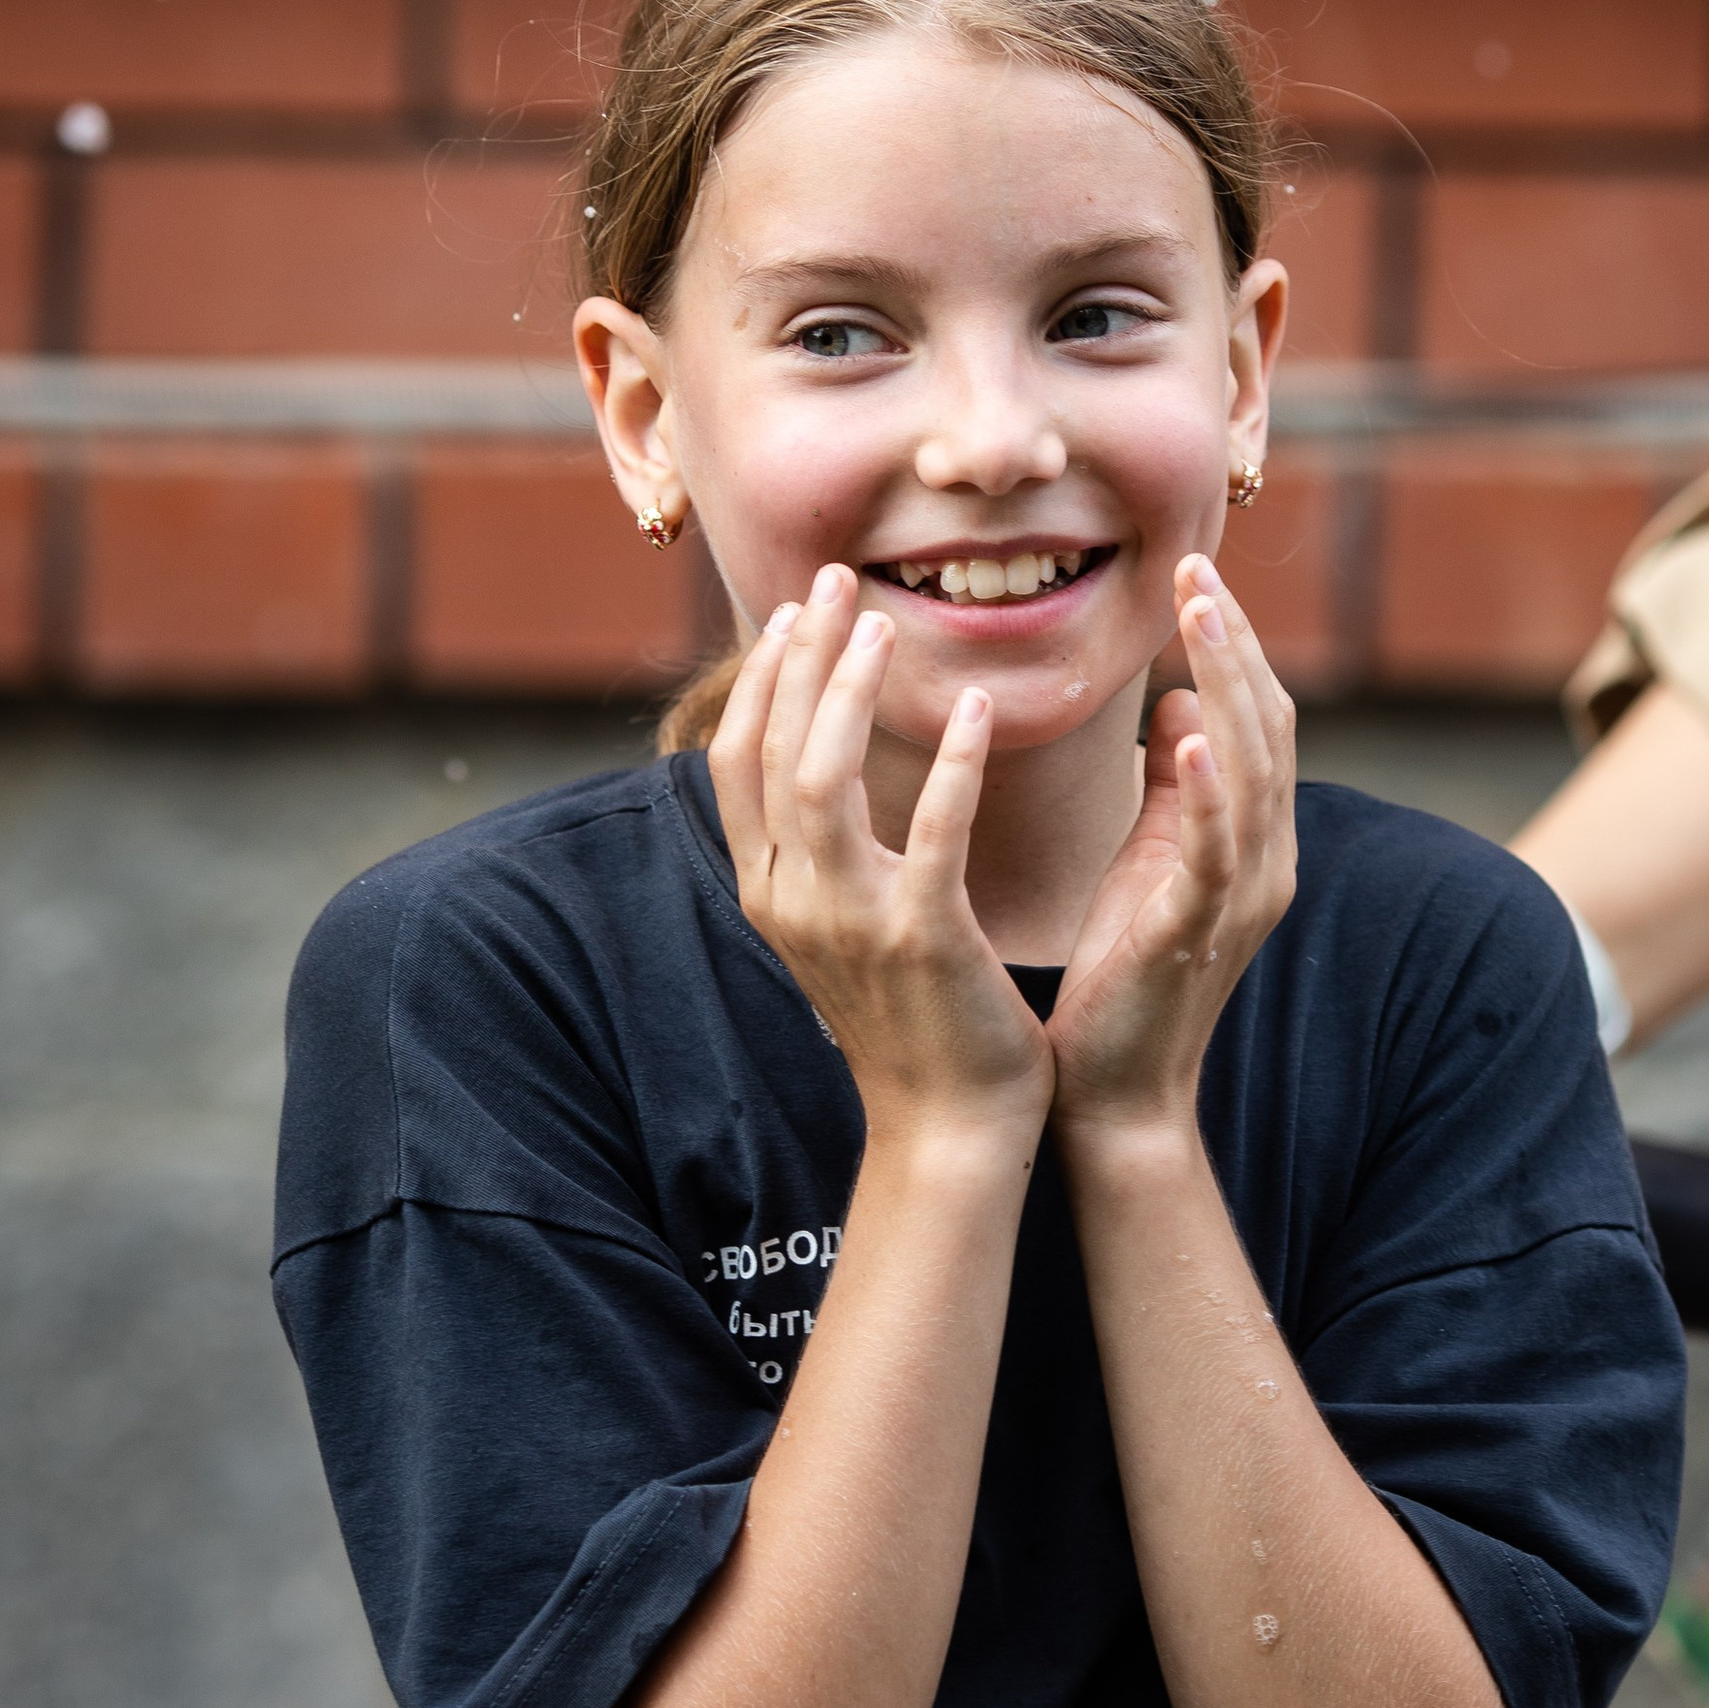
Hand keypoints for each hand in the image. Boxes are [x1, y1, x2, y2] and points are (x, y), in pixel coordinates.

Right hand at [709, 568, 1052, 1150]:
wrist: (949, 1126)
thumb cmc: (910, 1014)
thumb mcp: (839, 924)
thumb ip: (818, 848)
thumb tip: (815, 758)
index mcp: (766, 891)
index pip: (737, 759)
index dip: (760, 678)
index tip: (795, 609)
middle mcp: (789, 900)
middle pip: (772, 750)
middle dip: (800, 655)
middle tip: (839, 582)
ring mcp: (847, 921)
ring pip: (822, 777)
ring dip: (851, 690)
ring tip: (888, 628)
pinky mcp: (920, 937)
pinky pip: (931, 830)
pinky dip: (947, 760)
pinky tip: (972, 705)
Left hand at [1047, 557, 1298, 1148]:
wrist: (1117, 1091)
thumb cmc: (1127, 970)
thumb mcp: (1153, 859)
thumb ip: (1174, 787)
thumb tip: (1179, 701)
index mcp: (1253, 837)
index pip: (1258, 717)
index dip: (1233, 644)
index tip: (1196, 572)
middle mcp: (1264, 859)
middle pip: (1266, 727)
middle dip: (1234, 642)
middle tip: (1198, 566)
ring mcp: (1240, 898)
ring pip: (1251, 770)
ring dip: (1225, 685)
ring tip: (1202, 613)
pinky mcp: (1199, 933)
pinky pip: (1215, 851)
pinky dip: (1208, 790)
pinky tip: (1188, 737)